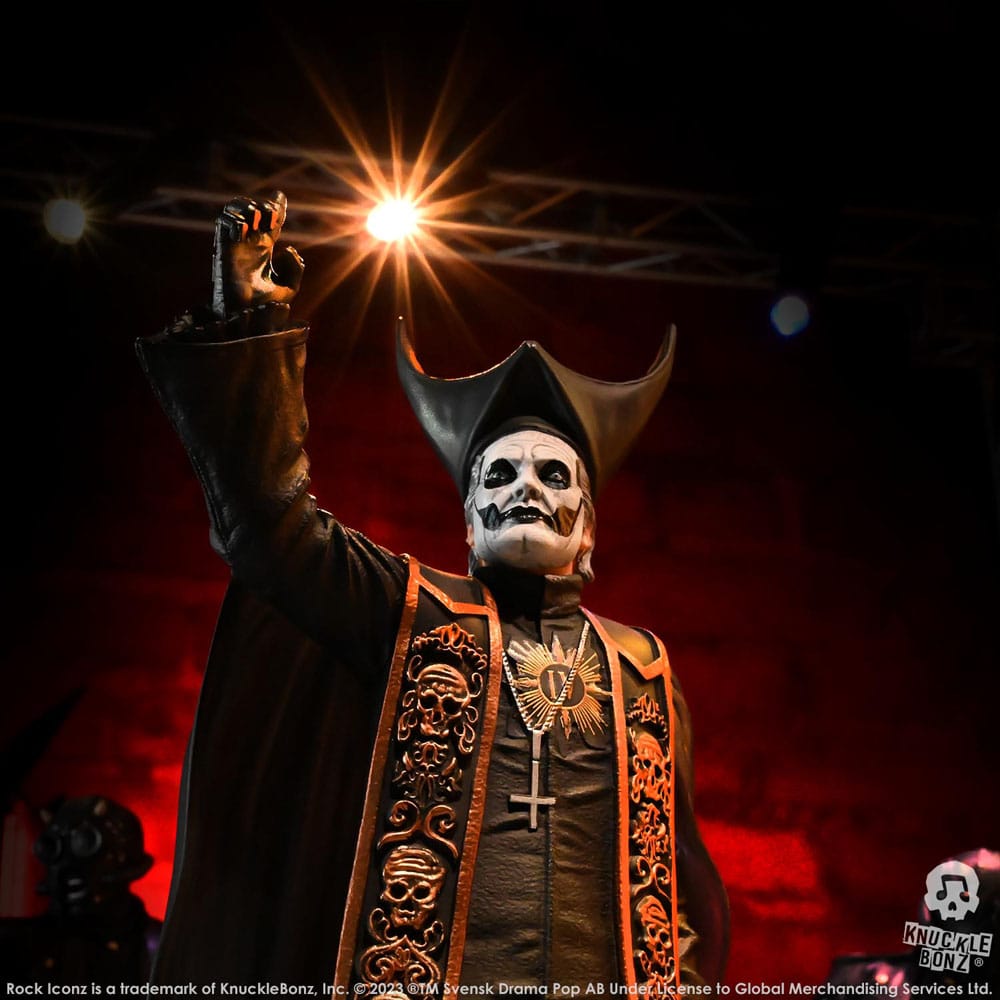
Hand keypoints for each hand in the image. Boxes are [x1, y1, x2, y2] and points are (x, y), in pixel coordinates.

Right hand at [211, 191, 303, 319]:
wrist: (247, 316)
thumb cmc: (265, 306)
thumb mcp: (289, 288)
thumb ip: (295, 269)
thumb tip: (288, 248)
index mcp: (264, 249)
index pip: (269, 221)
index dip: (275, 207)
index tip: (280, 197)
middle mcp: (249, 243)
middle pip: (255, 208)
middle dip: (266, 206)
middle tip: (274, 220)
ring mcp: (235, 243)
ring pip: (235, 209)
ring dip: (248, 207)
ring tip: (259, 221)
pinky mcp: (223, 247)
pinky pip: (223, 222)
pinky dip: (234, 220)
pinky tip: (243, 232)